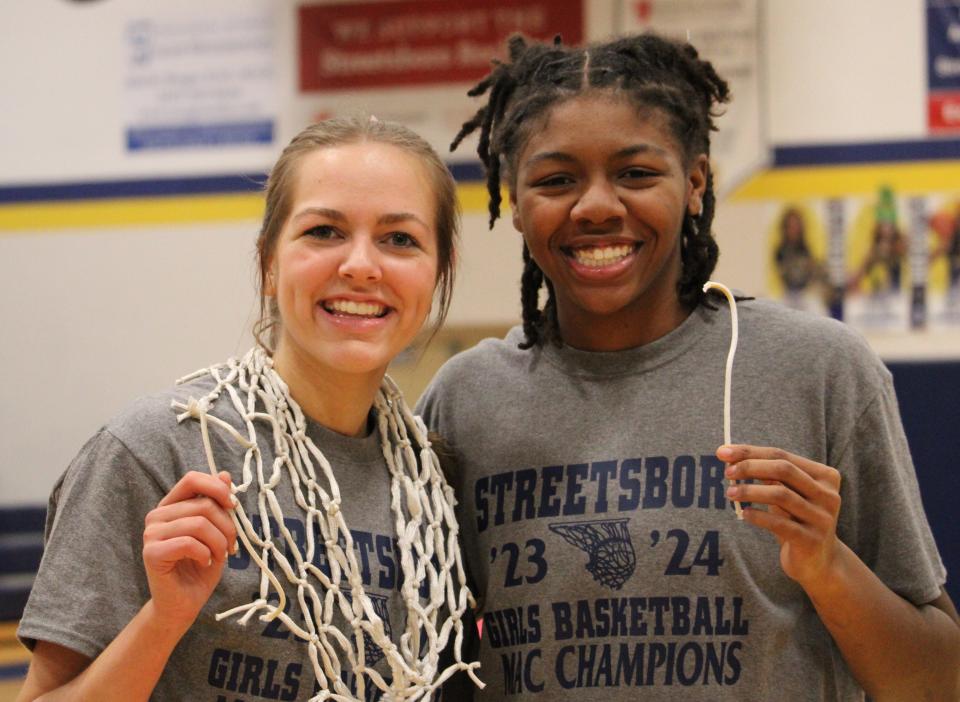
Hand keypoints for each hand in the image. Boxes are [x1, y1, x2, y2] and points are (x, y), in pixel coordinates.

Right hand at [142, 471, 237, 628]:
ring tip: (219, 556)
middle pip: (204, 505)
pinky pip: (188, 543)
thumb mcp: (217, 532)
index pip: (193, 479)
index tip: (233, 507)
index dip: (218, 488)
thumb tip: (225, 474)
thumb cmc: (201, 566)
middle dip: (227, 527)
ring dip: (219, 543)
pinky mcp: (151, 553)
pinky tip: (205, 563)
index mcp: (172, 506)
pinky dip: (205, 553)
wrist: (184, 604)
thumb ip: (218, 504)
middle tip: (230, 546)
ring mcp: (151, 534)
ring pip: (199, 524)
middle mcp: (157, 516)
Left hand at [718, 444, 842, 586]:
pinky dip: (759, 516)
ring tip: (730, 493)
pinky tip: (745, 514)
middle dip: (751, 467)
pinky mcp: (811, 540)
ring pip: (781, 494)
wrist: (818, 562)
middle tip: (727, 472)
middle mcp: (828, 494)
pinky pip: (780, 523)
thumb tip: (729, 456)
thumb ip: (767, 474)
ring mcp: (822, 518)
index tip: (723, 452)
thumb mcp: (786, 493)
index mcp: (825, 476)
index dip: (750, 452)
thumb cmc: (796, 519)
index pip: (782, 455)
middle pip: (784, 469)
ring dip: (750, 491)